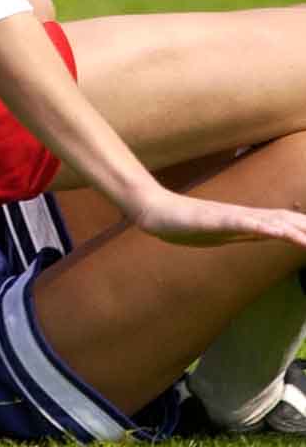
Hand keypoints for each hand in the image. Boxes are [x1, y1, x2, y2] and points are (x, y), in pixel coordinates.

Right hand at [131, 186, 305, 248]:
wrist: (156, 211)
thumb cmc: (187, 223)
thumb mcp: (224, 231)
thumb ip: (247, 231)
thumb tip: (269, 234)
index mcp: (248, 220)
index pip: (286, 222)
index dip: (305, 228)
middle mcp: (243, 215)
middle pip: (284, 220)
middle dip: (304, 229)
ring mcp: (228, 216)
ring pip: (266, 222)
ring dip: (290, 231)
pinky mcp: (213, 219)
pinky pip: (239, 224)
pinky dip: (259, 227)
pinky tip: (271, 231)